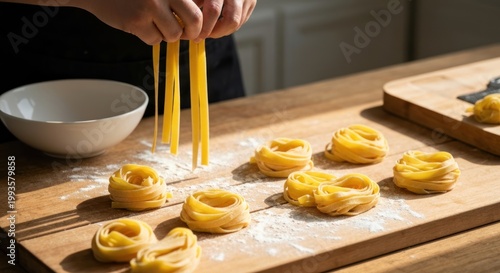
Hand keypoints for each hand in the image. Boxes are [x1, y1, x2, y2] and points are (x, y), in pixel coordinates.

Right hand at [80, 0, 202, 44]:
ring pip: (174, 34)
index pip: (199, 6)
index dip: (201, 19)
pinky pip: (154, 39)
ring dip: (168, 35)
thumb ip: (177, 0)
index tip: (197, 25)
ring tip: (157, 25)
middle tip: (187, 34)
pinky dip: (150, 37)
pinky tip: (141, 26)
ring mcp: (151, 6)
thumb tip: (201, 19)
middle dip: (192, 32)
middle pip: (194, 20)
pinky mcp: (136, 21)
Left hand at [193, 0, 256, 40]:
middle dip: (215, 32)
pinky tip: (218, 25)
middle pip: (230, 20)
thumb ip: (194, 1)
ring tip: (210, 31)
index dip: (204, 26)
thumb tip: (184, 22)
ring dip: (222, 31)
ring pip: (237, 23)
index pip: (214, 10)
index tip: (195, 34)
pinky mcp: (251, 2)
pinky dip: (229, 26)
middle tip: (203, 35)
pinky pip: (242, 21)